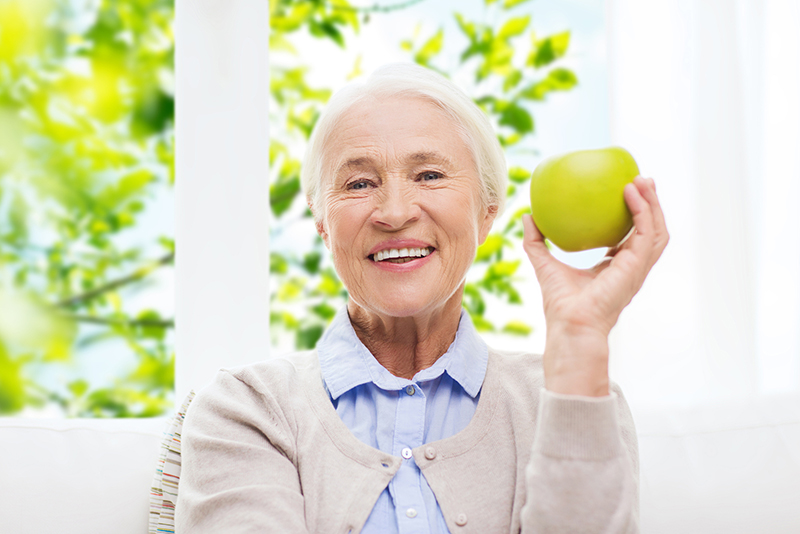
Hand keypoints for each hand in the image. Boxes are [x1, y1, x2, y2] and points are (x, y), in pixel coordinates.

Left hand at [522, 176, 668, 395]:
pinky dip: (643, 210)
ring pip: (657, 230)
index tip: (625, 193)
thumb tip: (527, 216)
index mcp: (615, 268)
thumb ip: (536, 241)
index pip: (630, 238)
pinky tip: (631, 192)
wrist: (570, 324)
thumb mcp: (545, 264)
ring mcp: (638, 268)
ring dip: (653, 203)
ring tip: (643, 180)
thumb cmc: (560, 303)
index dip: (632, 216)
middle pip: (651, 230)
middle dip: (651, 204)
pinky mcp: (637, 266)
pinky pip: (647, 232)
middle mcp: (631, 268)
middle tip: (641, 179)